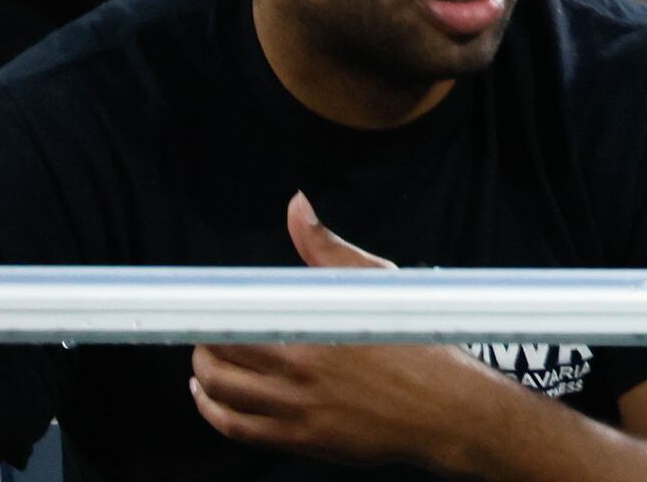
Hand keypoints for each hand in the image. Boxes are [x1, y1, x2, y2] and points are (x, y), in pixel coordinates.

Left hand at [188, 197, 498, 462]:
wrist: (445, 408)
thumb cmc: (417, 341)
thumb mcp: (375, 284)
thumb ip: (327, 248)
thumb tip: (297, 207)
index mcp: (313, 329)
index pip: (236, 319)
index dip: (209, 312)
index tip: (202, 303)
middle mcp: (298, 373)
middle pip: (218, 358)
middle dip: (203, 342)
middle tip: (209, 330)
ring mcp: (296, 410)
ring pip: (220, 394)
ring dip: (202, 376)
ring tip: (205, 361)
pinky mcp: (299, 438)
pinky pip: (236, 428)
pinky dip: (212, 412)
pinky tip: (211, 398)